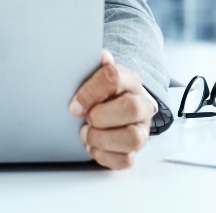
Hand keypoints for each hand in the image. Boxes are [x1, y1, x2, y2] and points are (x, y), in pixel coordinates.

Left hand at [68, 50, 155, 169]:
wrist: (114, 107)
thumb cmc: (101, 92)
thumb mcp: (96, 74)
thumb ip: (95, 65)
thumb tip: (101, 55)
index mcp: (130, 81)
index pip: (113, 77)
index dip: (90, 92)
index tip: (74, 106)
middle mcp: (141, 105)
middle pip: (131, 108)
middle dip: (102, 116)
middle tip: (86, 119)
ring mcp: (141, 129)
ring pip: (133, 138)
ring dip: (103, 138)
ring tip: (86, 133)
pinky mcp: (134, 151)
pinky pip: (125, 160)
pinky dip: (104, 155)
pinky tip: (92, 146)